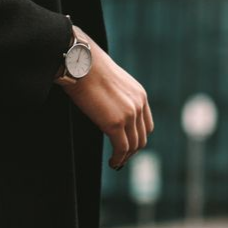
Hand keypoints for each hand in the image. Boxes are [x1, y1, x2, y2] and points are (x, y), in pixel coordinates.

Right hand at [58, 27, 152, 169]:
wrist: (81, 63)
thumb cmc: (89, 70)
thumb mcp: (111, 83)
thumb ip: (118, 98)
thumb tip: (110, 111)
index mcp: (140, 95)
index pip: (146, 125)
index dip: (138, 139)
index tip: (128, 147)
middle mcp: (139, 105)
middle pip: (142, 137)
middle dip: (132, 152)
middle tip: (120, 159)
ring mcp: (129, 114)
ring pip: (133, 146)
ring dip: (125, 158)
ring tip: (115, 163)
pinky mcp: (115, 123)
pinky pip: (122, 148)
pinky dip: (118, 159)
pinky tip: (112, 162)